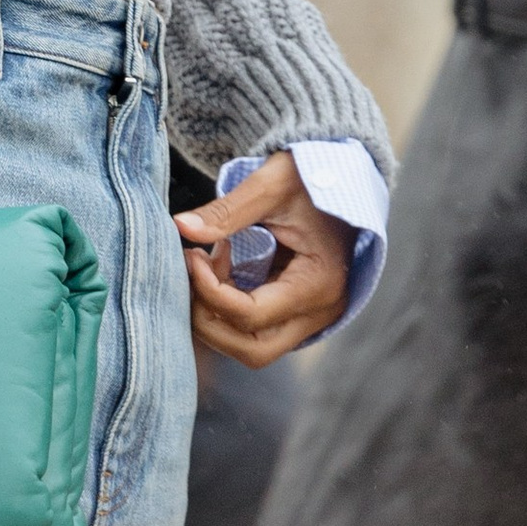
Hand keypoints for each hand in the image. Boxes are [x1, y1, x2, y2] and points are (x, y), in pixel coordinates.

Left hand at [179, 151, 351, 364]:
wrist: (345, 175)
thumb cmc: (312, 177)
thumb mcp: (270, 186)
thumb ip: (226, 212)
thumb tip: (181, 227)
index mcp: (318, 283)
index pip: (251, 315)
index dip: (209, 291)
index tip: (191, 255)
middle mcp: (320, 311)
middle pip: (253, 350)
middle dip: (210, 319)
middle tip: (192, 274)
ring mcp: (313, 316)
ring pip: (254, 347)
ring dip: (219, 317)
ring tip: (208, 268)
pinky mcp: (301, 311)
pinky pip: (259, 329)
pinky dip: (231, 309)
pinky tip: (224, 268)